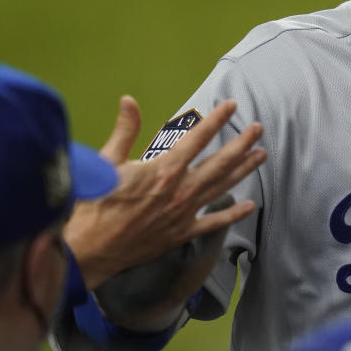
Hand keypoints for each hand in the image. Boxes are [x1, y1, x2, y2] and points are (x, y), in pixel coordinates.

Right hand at [63, 96, 265, 290]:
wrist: (89, 249)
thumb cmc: (94, 204)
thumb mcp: (107, 162)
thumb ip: (125, 130)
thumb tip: (128, 100)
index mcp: (164, 170)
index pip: (198, 139)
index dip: (217, 120)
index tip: (231, 107)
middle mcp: (180, 190)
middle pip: (220, 162)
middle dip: (242, 144)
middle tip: (258, 129)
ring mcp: (184, 213)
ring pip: (221, 187)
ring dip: (243, 170)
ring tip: (261, 156)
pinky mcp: (181, 233)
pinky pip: (213, 223)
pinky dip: (232, 215)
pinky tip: (250, 207)